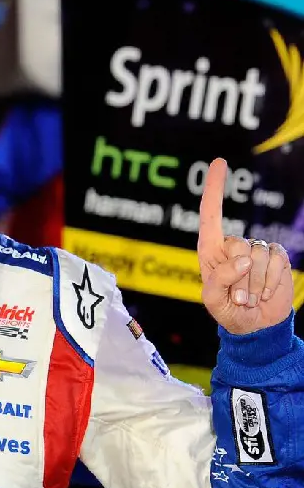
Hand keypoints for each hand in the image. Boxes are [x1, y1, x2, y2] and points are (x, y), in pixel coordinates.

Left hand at [198, 158, 292, 334]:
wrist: (256, 326)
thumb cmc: (228, 312)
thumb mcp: (213, 301)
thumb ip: (219, 279)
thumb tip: (243, 258)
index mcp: (211, 251)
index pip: (211, 215)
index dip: (216, 188)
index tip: (220, 162)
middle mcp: (234, 246)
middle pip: (238, 245)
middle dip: (239, 277)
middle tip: (237, 296)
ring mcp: (257, 250)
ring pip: (258, 256)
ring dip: (254, 283)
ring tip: (249, 297)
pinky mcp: (277, 256)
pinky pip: (276, 261)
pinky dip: (270, 281)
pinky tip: (264, 292)